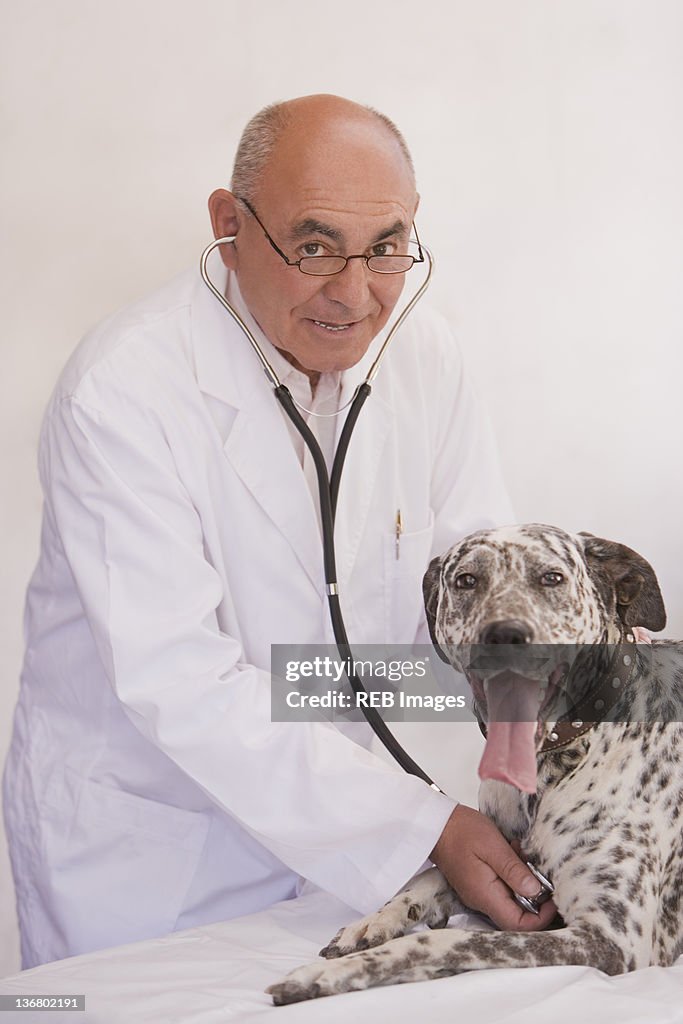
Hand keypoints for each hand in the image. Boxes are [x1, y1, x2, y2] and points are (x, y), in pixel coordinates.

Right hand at [430, 804, 556, 930]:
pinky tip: (513, 853)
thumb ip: (514, 870)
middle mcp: (482, 900)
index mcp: (485, 895)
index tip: (554, 897)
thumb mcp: (492, 846)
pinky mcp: (478, 883)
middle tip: (541, 872)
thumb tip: (537, 891)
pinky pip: (502, 888)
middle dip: (535, 897)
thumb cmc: (461, 831)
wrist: (434, 823)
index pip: (518, 924)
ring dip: (524, 882)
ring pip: (511, 901)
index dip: (541, 917)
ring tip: (524, 856)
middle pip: (517, 916)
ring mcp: (479, 892)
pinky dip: (513, 875)